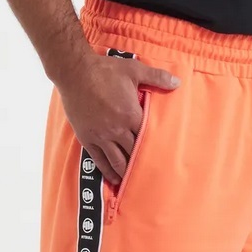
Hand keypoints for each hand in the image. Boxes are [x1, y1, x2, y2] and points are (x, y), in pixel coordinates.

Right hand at [56, 53, 179, 184]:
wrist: (74, 72)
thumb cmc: (105, 70)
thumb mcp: (134, 69)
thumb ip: (157, 77)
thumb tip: (177, 82)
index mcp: (131, 115)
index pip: (147, 138)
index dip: (154, 148)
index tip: (161, 158)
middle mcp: (117, 130)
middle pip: (134, 153)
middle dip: (141, 163)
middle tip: (151, 175)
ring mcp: (102, 136)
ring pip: (117, 161)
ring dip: (126, 172)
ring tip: (133, 182)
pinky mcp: (88, 139)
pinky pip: (100, 160)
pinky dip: (108, 171)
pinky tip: (115, 179)